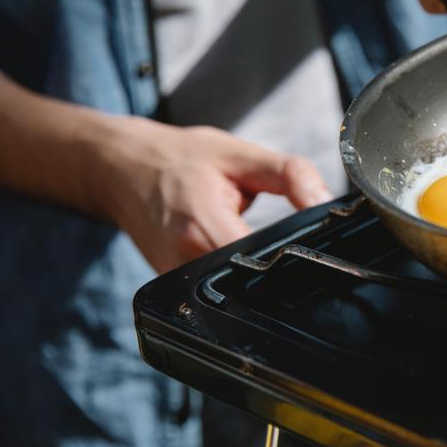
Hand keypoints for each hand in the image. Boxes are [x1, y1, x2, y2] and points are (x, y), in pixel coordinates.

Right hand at [98, 118, 329, 273]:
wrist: (120, 168)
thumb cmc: (180, 159)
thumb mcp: (241, 155)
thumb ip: (291, 176)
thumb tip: (326, 202)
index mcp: (203, 227)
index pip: (264, 261)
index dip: (294, 257)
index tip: (313, 246)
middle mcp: (184, 262)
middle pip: (252, 282)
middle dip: (279, 266)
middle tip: (292, 240)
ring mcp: (174, 280)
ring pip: (234, 292)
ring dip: (256, 272)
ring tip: (265, 244)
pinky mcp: (171, 287)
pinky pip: (215, 291)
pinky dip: (234, 274)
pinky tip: (241, 255)